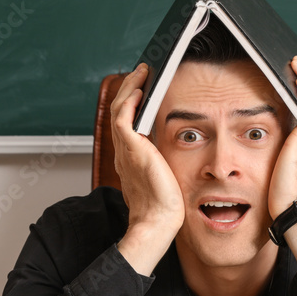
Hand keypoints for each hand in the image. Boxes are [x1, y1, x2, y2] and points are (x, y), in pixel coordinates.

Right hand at [109, 64, 184, 275]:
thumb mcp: (167, 177)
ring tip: (140, 73)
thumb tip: (177, 155)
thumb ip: (166, 163)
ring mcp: (125, 150)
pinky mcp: (132, 148)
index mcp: (131, 158)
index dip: (132, 104)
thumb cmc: (166, 207)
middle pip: (119, 111)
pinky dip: (129, 100)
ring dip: (129, 88)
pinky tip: (140, 90)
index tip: (143, 90)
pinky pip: (123, 116)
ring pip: (119, 109)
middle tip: (141, 74)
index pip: (126, 123)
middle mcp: (124, 152)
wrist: (158, 221)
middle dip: (129, 89)